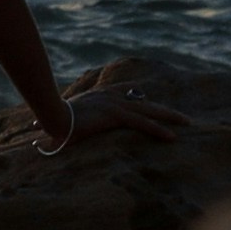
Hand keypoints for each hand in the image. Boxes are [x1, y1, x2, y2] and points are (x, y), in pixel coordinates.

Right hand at [14, 86, 181, 152]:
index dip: (141, 96)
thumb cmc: (53, 120)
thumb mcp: (64, 117)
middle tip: (183, 117)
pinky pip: (142, 123)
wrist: (51, 117)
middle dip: (165, 109)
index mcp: (100, 94)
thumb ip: (66, 120)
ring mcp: (114, 104)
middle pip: (144, 101)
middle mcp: (110, 96)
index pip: (126, 92)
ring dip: (170, 117)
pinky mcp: (116, 115)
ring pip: (149, 110)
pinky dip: (158, 130)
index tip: (153, 100)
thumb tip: (42, 129)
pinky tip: (173, 137)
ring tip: (188, 123)